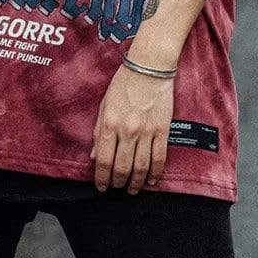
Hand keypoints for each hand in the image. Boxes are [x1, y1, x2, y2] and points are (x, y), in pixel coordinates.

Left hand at [90, 64, 172, 194]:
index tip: (101, 185)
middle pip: (122, 167)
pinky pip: (159, 158)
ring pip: (141, 167)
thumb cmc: (124, 83)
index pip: (103, 160)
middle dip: (117, 182)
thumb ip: (99, 131)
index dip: (101, 177)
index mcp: (110, 123)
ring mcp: (146, 132)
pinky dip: (156, 173)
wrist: (148, 68)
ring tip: (131, 189)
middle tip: (116, 187)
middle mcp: (127, 130)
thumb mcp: (104, 105)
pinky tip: (152, 180)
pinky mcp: (162, 130)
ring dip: (136, 182)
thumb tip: (95, 155)